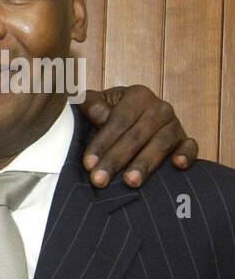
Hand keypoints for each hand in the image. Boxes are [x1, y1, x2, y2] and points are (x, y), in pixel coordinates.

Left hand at [81, 85, 197, 187]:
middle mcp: (159, 108)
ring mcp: (174, 124)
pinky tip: (178, 165)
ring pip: (160, 145)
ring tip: (130, 182)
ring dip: (145, 164)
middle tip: (100, 180)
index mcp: (137, 96)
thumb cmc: (108, 113)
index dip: (102, 143)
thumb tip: (98, 116)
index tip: (88, 164)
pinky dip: (186, 155)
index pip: (118, 121)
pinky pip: (190, 147)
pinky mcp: (185, 140)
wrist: (130, 119)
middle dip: (116, 160)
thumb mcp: (96, 103)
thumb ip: (90, 105)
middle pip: (137, 136)